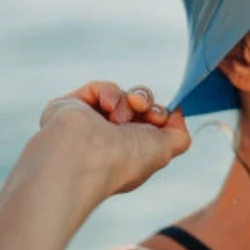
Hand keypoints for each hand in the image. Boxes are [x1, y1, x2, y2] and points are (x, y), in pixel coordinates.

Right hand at [38, 82, 190, 193]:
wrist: (86, 155)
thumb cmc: (124, 161)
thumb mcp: (165, 150)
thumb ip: (178, 134)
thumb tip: (175, 114)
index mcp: (129, 153)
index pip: (149, 124)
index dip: (158, 114)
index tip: (158, 117)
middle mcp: (110, 139)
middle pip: (137, 106)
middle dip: (145, 103)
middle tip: (142, 110)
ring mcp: (89, 123)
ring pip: (120, 96)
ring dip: (127, 101)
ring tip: (118, 118)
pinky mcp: (71, 108)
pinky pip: (98, 88)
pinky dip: (108, 93)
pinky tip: (106, 108)